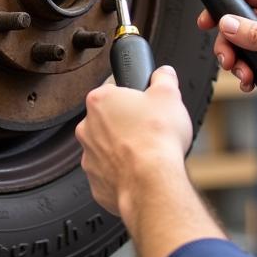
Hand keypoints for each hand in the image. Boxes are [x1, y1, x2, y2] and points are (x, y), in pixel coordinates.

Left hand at [75, 65, 192, 219]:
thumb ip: (164, 78)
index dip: (132, 96)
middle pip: (108, 120)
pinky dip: (122, 174)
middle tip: (149, 129)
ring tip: (147, 153)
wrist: (153, 183)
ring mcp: (89, 157)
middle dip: (126, 124)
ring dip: (122, 149)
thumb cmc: (157, 139)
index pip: (113, 89)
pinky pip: (109, 174)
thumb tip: (164, 73)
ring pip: (106, 148)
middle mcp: (87, 128)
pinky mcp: (96, 183)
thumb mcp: (169, 95)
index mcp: (100, 101)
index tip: (144, 104)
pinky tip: (140, 172)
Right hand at [197, 0, 256, 126]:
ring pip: (247, 45)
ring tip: (243, 75)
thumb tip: (228, 23)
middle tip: (227, 57)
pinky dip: (249, 73)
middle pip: (242, 21)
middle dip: (230, 41)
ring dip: (239, 61)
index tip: (209, 18)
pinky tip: (252, 84)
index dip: (225, 2)